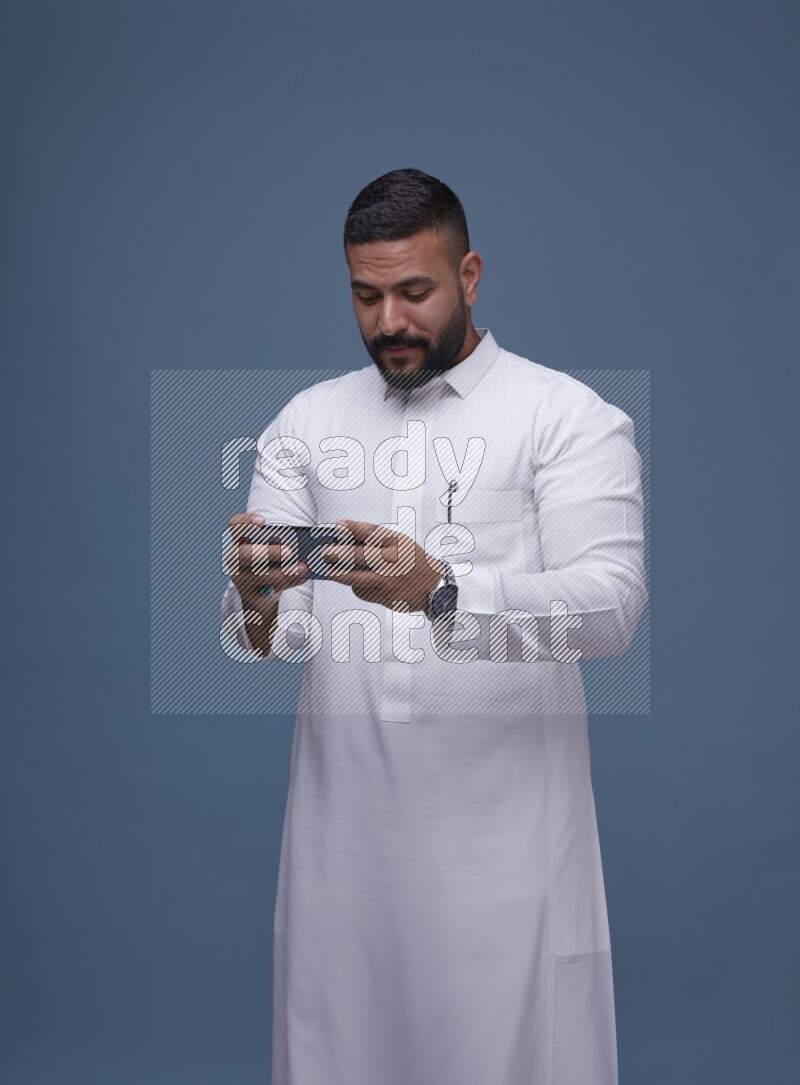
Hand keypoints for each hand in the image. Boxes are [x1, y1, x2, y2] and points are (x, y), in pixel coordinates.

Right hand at [225, 513, 309, 605]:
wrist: (261, 591)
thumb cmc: (270, 561)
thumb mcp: (273, 549)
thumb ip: (281, 544)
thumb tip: (301, 544)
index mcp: (239, 540)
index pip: (235, 526)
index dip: (246, 522)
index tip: (264, 522)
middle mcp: (234, 558)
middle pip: (244, 554)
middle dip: (268, 552)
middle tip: (290, 551)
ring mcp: (240, 578)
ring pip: (258, 575)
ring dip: (283, 572)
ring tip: (303, 568)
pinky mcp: (250, 594)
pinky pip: (268, 589)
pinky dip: (288, 583)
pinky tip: (303, 577)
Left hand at [322, 518, 443, 612]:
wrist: (433, 586)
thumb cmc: (411, 560)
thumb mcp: (399, 542)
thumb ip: (374, 538)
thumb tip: (343, 534)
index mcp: (397, 543)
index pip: (371, 531)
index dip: (352, 528)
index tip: (336, 526)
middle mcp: (393, 560)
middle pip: (358, 555)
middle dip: (337, 554)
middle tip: (325, 553)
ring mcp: (389, 580)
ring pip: (355, 577)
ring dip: (339, 574)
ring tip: (331, 571)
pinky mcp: (385, 596)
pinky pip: (363, 591)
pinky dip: (357, 587)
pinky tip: (359, 583)